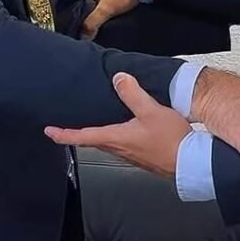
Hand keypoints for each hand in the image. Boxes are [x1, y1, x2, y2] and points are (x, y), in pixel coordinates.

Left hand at [44, 73, 188, 178]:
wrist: (190, 162)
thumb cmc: (172, 141)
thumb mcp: (151, 111)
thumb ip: (133, 94)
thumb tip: (119, 79)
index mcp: (116, 138)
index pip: (81, 137)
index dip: (63, 134)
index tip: (49, 131)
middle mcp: (120, 150)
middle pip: (91, 141)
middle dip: (77, 134)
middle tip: (65, 128)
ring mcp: (130, 155)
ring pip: (106, 144)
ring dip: (95, 136)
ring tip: (91, 126)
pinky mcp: (142, 157)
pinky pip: (121, 146)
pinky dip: (113, 137)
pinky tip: (123, 131)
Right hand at [81, 0, 137, 38]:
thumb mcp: (105, 9)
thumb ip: (92, 22)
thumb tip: (84, 34)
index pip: (77, 8)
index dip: (78, 20)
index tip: (80, 31)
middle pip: (88, 10)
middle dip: (90, 21)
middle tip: (91, 32)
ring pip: (100, 11)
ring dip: (101, 19)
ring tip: (103, 29)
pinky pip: (110, 10)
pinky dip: (110, 17)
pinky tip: (114, 23)